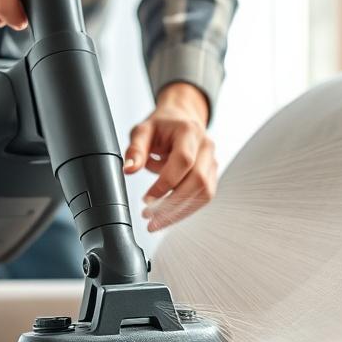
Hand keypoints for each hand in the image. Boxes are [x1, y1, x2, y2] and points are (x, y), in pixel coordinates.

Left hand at [124, 83, 216, 231]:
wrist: (181, 119)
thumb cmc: (162, 125)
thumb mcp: (143, 130)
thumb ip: (135, 149)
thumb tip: (129, 170)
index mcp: (189, 132)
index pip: (183, 161)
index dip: (166, 183)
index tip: (146, 199)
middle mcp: (206, 146)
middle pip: (197, 180)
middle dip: (173, 204)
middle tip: (150, 218)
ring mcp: (212, 161)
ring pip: (204, 193)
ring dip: (180, 211)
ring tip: (157, 222)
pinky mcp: (212, 174)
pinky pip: (204, 196)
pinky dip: (186, 209)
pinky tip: (169, 217)